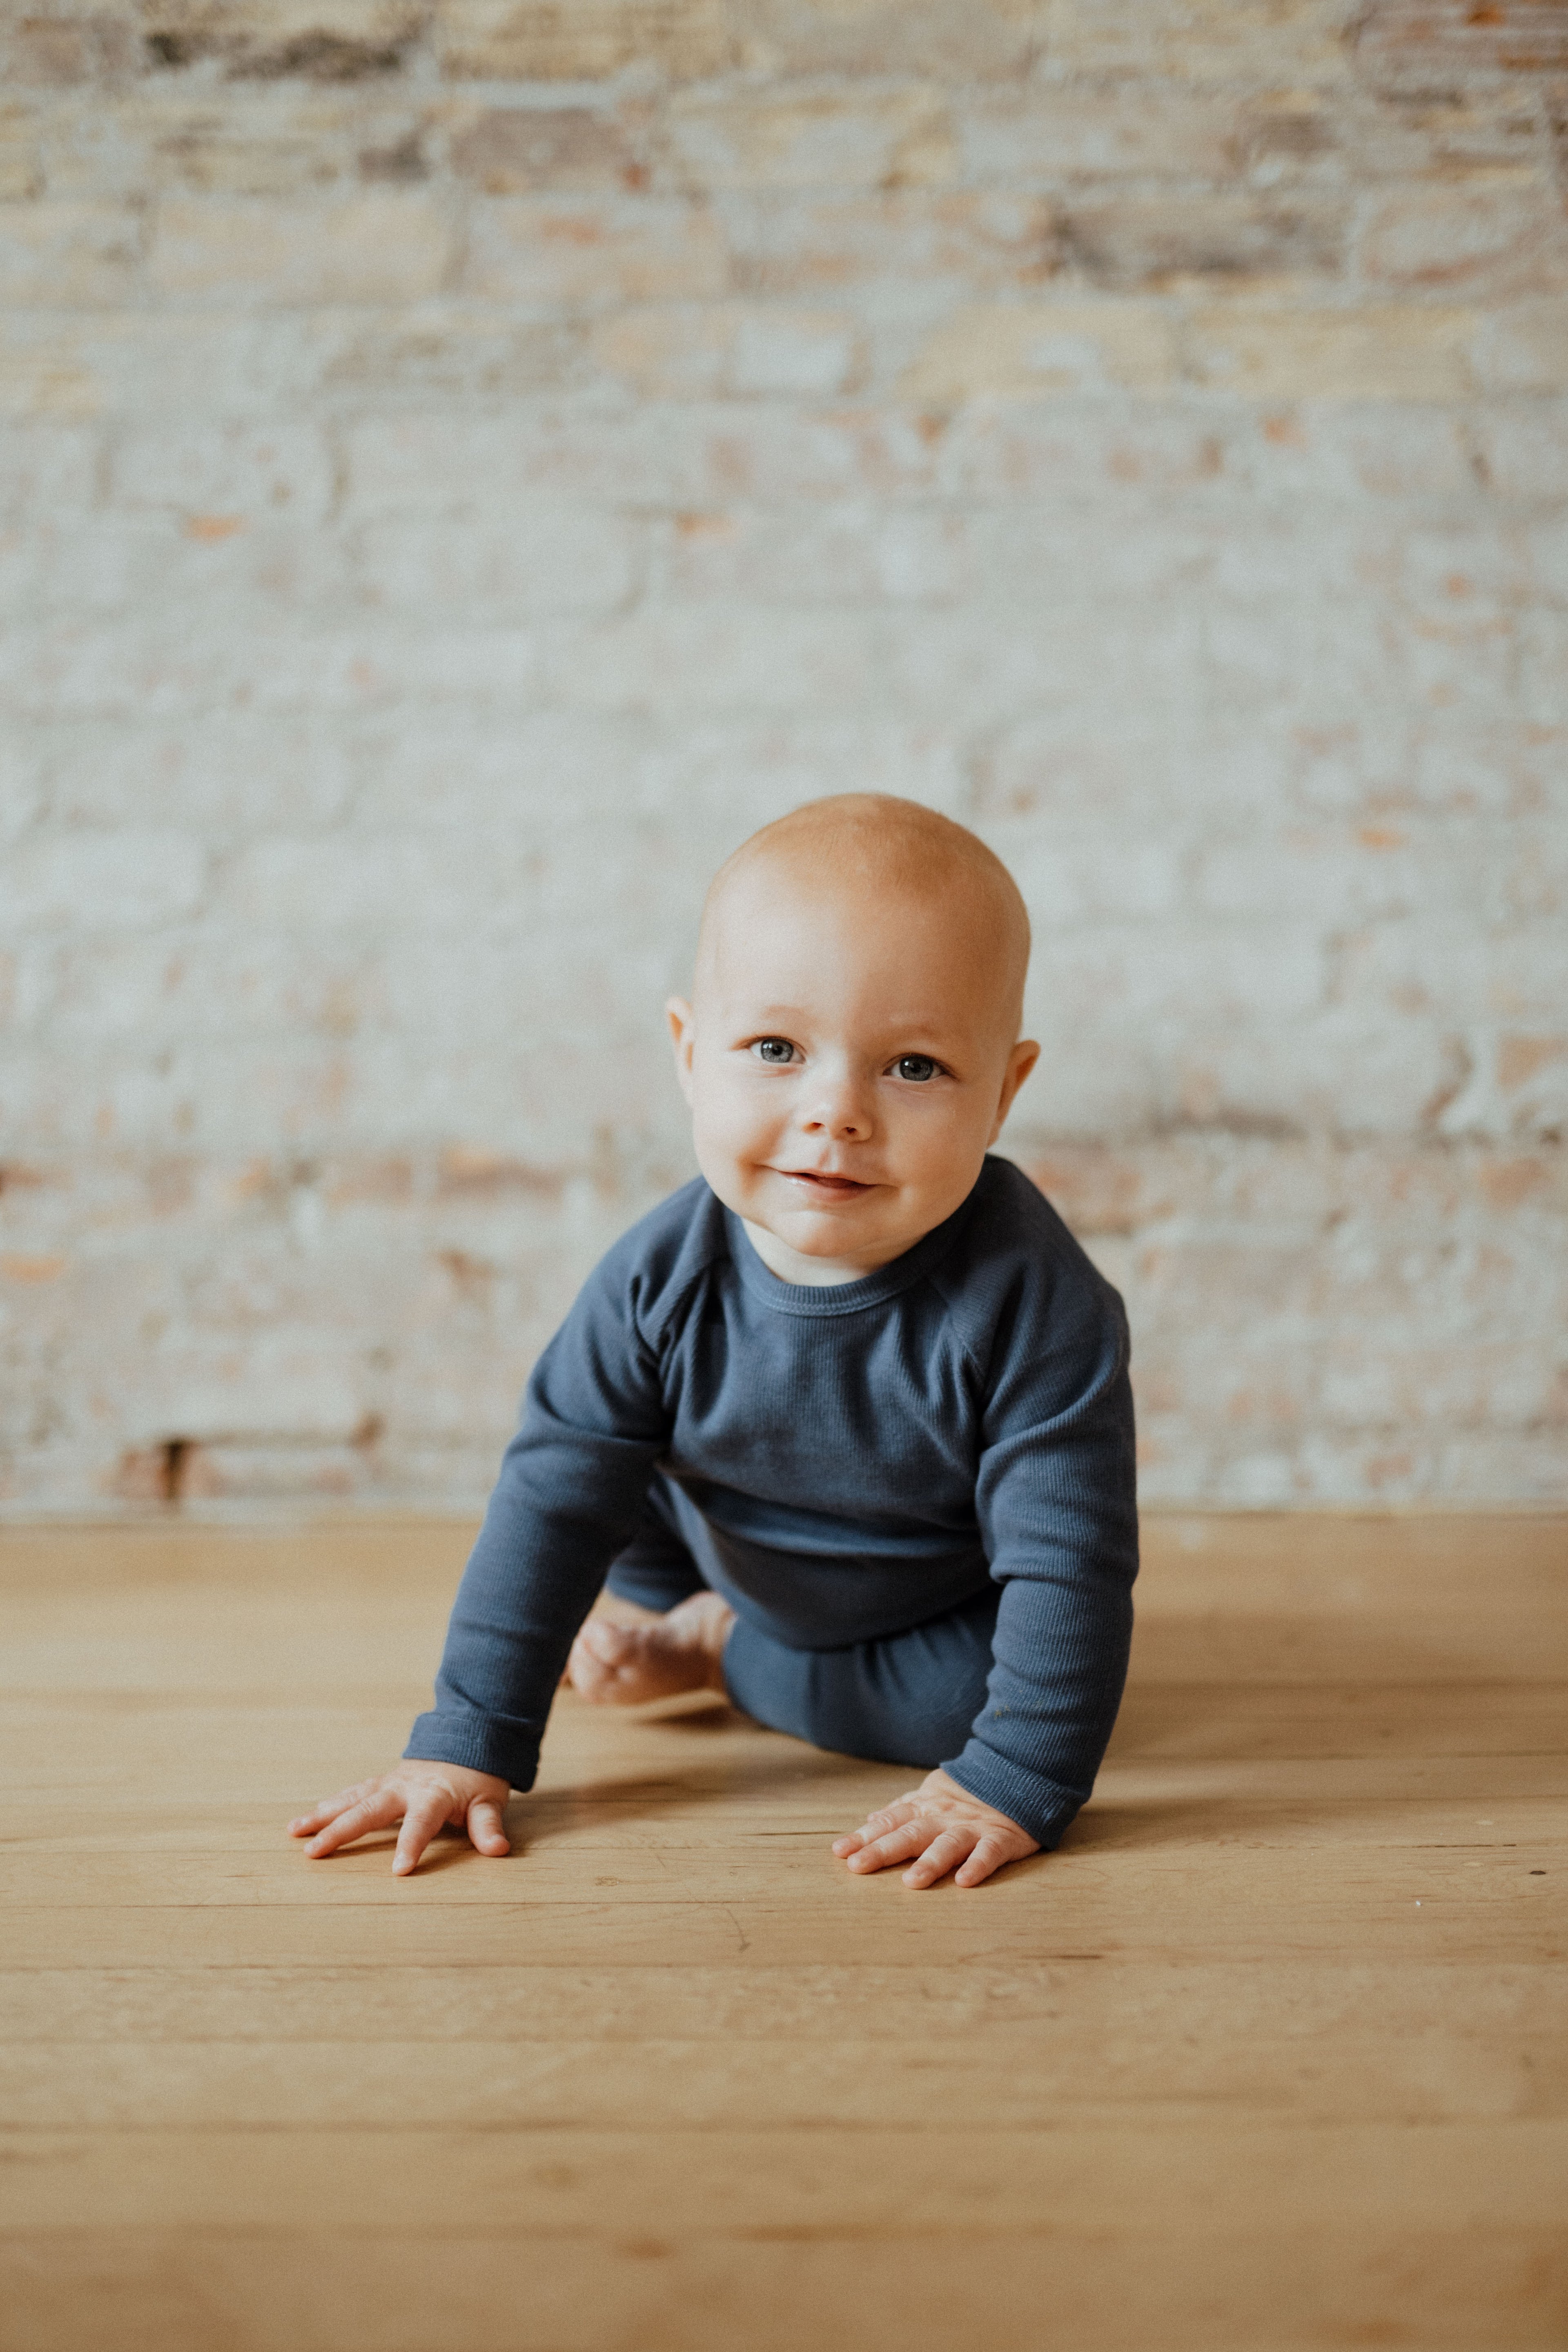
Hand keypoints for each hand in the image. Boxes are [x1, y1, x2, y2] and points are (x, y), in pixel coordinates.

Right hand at [288, 1762, 510, 1875]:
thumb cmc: (478, 1779)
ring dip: (323, 1815)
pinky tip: (306, 1820)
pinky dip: (328, 1806)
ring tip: (295, 1832)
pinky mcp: (381, 1782)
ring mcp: (389, 1783)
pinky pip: (351, 1793)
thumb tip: (498, 1850)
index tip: (399, 1870)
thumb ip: (488, 1827)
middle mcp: (405, 1787)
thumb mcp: (489, 1801)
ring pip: (352, 1798)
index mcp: (434, 1794)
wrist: (468, 1739)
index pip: (421, 1822)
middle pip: (370, 1809)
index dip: (411, 1844)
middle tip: (314, 1852)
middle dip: (342, 1831)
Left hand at [832, 1768, 1039, 1889]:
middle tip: (858, 1866)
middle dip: (883, 1850)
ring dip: (929, 1862)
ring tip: (911, 1882)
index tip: (840, 1853)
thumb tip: (869, 1821)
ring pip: (948, 1844)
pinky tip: (965, 1881)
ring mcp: (972, 1828)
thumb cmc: (968, 1793)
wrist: (1016, 1772)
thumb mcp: (931, 1795)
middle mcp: (944, 1818)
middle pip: (910, 1834)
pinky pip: (989, 1853)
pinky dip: (978, 1866)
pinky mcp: (1002, 1838)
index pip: (890, 1823)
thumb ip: (901, 1809)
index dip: (864, 1837)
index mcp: (925, 1808)